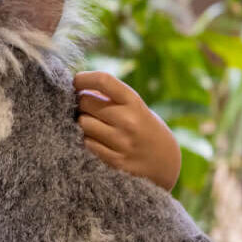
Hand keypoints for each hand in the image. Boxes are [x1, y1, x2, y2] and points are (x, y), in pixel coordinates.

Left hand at [74, 71, 180, 190]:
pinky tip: (95, 140)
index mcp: (134, 102)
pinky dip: (87, 140)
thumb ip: (109, 96)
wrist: (165, 163)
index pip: (103, 80)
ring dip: (82, 122)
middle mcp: (128, 120)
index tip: (76, 81)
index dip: (83, 78)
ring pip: (82, 123)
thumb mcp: (135, 106)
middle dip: (81, 103)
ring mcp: (121, 142)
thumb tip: (77, 87)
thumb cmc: (142, 127)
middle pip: (85, 102)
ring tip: (91, 124)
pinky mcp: (115, 161)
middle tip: (86, 108)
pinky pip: (86, 144)